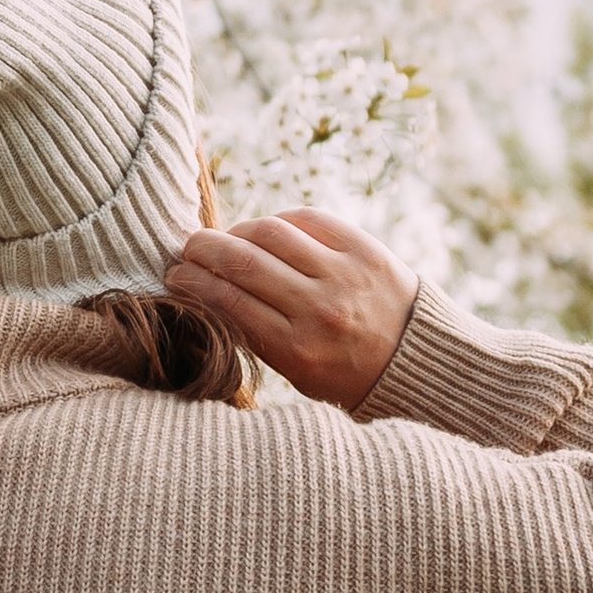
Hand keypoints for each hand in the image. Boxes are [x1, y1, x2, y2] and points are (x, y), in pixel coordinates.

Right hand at [165, 208, 419, 411]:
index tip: (174, 275)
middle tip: (188, 249)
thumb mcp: (297, 374)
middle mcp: (319, 309)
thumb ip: (256, 336)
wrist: (417, 362)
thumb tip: (206, 291)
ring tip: (225, 239)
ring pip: (270, 233)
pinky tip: (266, 232)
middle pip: (242, 261)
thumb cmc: (346, 374)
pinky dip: (278, 221)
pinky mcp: (364, 248)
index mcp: (297, 350)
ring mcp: (344, 274)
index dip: (192, 282)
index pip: (227, 301)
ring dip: (236, 231)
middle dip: (203, 250)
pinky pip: (308, 218)